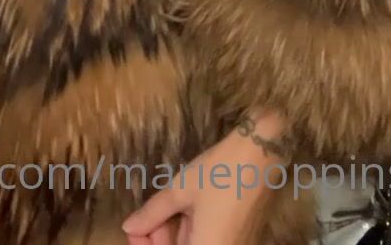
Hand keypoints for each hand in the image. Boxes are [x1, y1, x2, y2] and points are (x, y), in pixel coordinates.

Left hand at [121, 126, 280, 244]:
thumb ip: (153, 213)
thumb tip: (129, 226)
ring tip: (163, 209)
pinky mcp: (239, 238)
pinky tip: (181, 212)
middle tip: (144, 218)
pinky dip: (191, 231)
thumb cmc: (219, 172)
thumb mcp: (181, 190)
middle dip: (159, 239)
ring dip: (175, 235)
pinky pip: (208, 241)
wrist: (261, 153)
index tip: (134, 229)